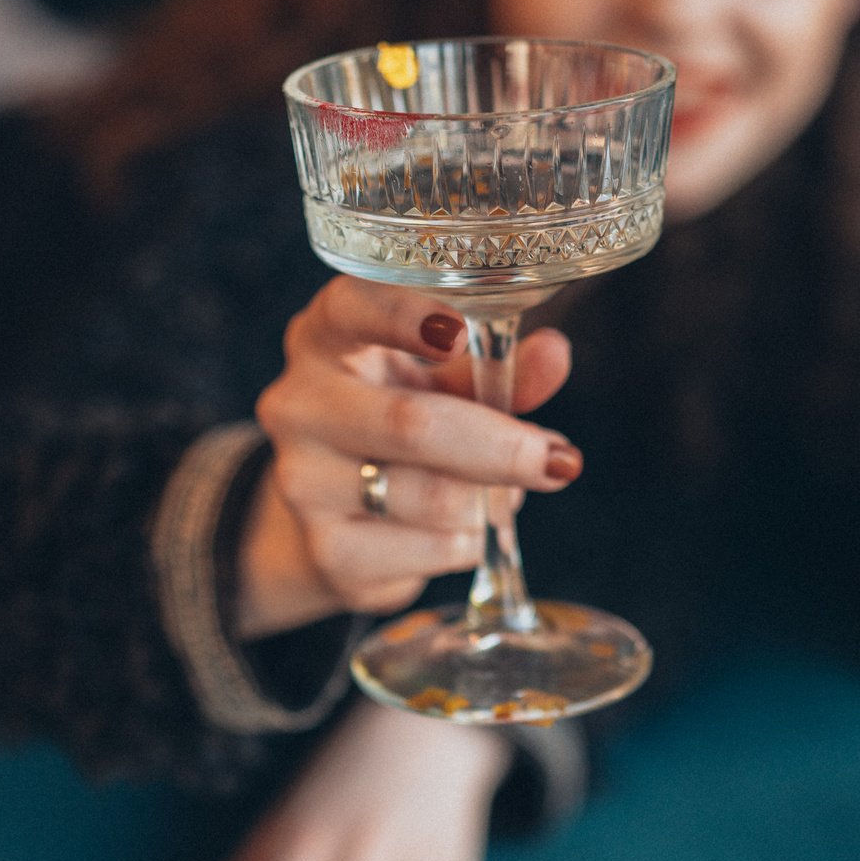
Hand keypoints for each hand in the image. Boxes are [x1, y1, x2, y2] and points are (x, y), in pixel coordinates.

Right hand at [237, 277, 577, 638]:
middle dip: (499, 446)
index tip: (459, 333)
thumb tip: (553, 354)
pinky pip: (435, 550)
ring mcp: (304, 482)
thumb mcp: (444, 382)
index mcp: (325, 337)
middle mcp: (299, 404)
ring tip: (495, 494)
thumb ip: (496, 367)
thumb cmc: (397, 419)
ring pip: (434, 498)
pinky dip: (470, 541)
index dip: (404, 318)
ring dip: (489, 500)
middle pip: (410, 424)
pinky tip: (457, 530)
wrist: (331, 514)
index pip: (350, 310)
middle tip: (560, 459)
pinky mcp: (328, 551)